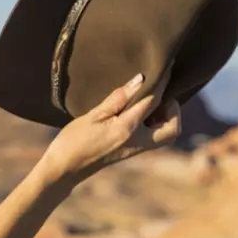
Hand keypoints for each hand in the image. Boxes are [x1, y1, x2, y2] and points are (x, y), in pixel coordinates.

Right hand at [39, 73, 182, 185]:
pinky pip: (154, 137)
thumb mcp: (92, 117)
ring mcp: (135, 149)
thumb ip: (117, 99)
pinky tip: (139, 114)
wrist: (64, 169)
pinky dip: (155, 124)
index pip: (153, 101)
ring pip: (166, 135)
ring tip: (149, 104)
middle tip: (160, 96)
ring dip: (165, 118)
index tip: (164, 67)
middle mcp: (137, 141)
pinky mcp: (131, 152)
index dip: (161, 82)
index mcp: (128, 129)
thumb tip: (139, 80)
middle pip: (172, 129)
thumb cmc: (73, 141)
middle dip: (173, 111)